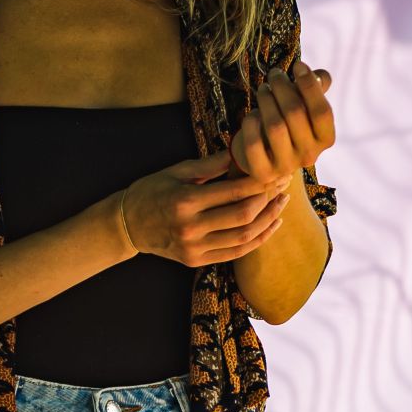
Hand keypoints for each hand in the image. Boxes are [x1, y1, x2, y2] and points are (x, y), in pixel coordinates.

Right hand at [114, 151, 289, 265]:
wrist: (128, 225)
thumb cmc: (153, 191)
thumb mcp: (178, 171)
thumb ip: (212, 164)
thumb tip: (243, 150)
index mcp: (185, 201)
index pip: (234, 192)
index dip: (260, 182)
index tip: (275, 171)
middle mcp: (190, 227)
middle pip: (243, 215)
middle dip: (268, 200)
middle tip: (283, 186)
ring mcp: (194, 248)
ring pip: (243, 237)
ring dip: (268, 220)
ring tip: (281, 204)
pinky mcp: (196, 261)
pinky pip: (235, 253)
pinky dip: (257, 240)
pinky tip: (270, 225)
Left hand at [230, 58, 334, 186]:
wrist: (265, 156)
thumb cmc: (289, 123)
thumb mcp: (305, 106)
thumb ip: (316, 89)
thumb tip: (322, 76)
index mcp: (325, 139)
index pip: (322, 112)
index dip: (310, 85)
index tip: (297, 65)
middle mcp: (309, 156)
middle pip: (295, 113)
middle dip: (282, 87)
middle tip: (274, 74)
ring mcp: (286, 166)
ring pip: (274, 126)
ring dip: (266, 101)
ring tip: (263, 90)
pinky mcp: (263, 173)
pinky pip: (254, 143)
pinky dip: (251, 124)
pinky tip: (252, 114)